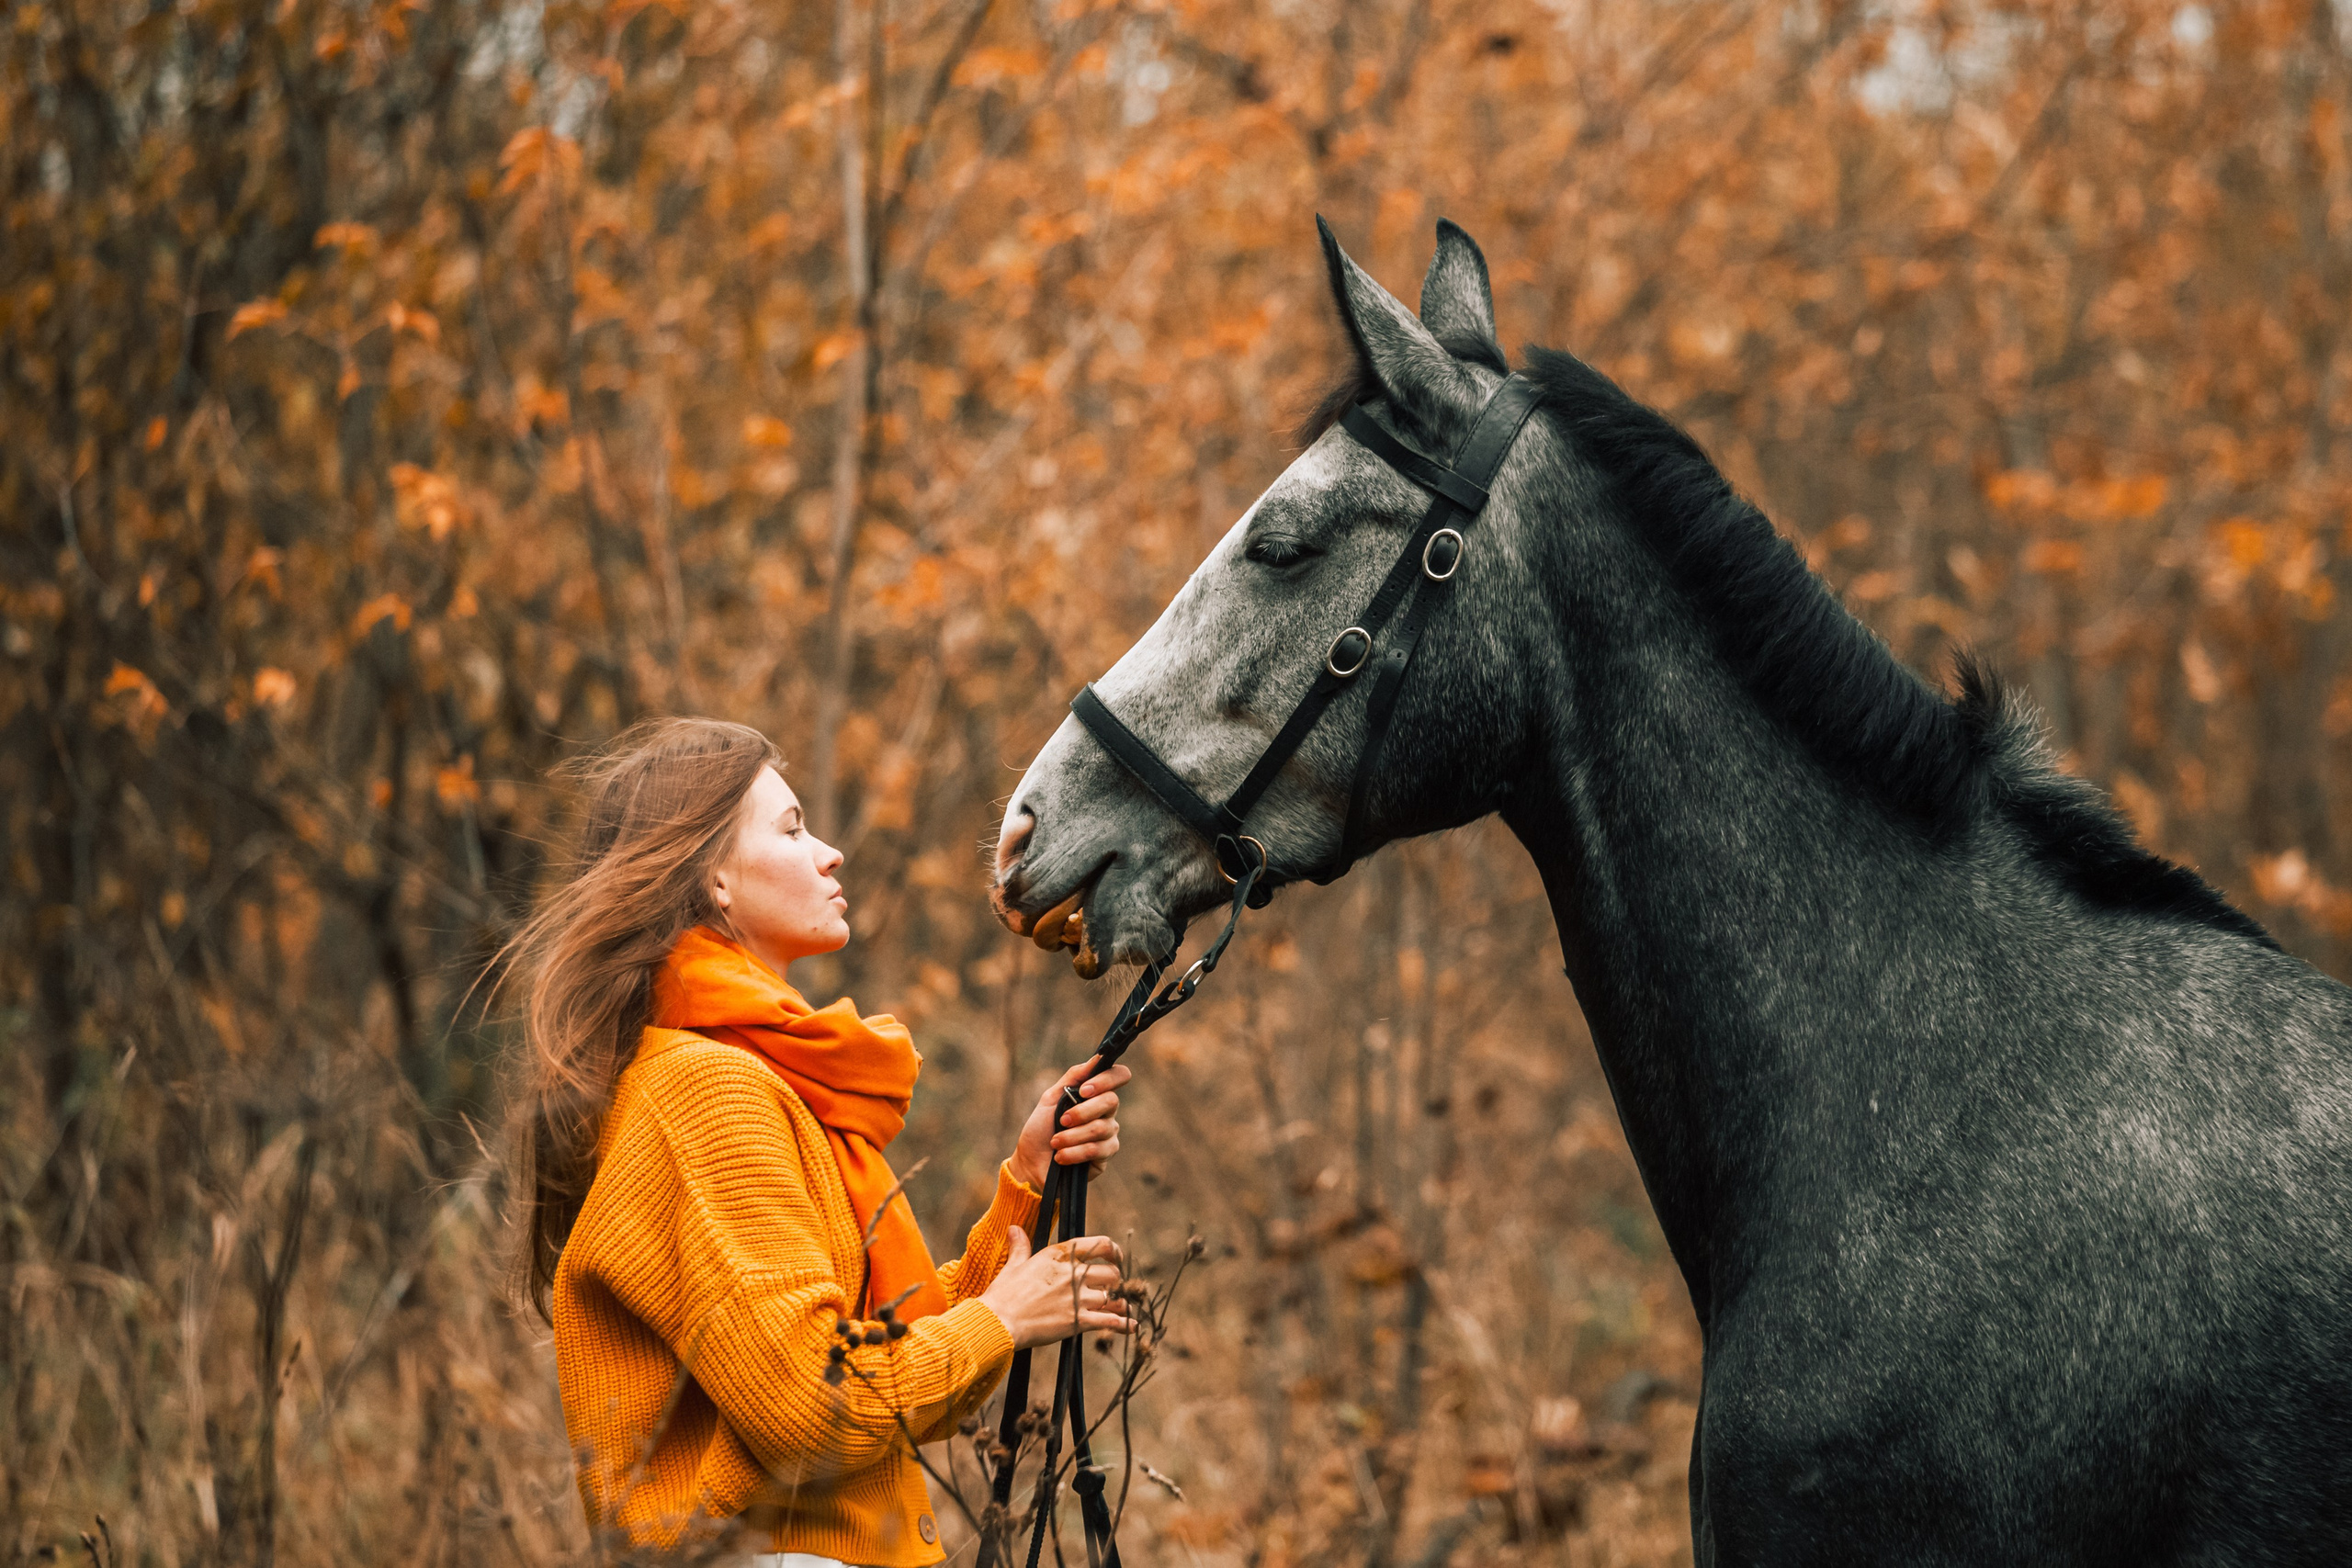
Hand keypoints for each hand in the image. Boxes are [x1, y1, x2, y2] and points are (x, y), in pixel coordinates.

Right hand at [978, 1226, 1131, 1350]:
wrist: (999, 1322)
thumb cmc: (1003, 1294)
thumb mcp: (1013, 1265)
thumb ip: (1020, 1247)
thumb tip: (1015, 1228)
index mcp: (1059, 1256)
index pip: (1099, 1244)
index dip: (1113, 1250)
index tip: (1115, 1256)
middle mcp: (1073, 1274)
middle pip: (1111, 1273)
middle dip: (1112, 1280)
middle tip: (1108, 1287)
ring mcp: (1078, 1298)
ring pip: (1113, 1297)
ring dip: (1117, 1303)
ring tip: (1117, 1306)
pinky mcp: (1078, 1322)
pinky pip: (1111, 1322)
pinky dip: (1124, 1325)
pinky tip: (1131, 1326)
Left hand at [1010, 1055, 1129, 1190]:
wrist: (1031, 1163)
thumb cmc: (1040, 1129)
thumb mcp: (1051, 1098)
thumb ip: (1073, 1076)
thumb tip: (1097, 1058)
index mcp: (1095, 1094)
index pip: (1119, 1076)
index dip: (1107, 1079)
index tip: (1084, 1090)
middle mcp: (1106, 1113)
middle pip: (1111, 1102)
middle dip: (1081, 1111)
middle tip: (1061, 1120)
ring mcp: (1108, 1135)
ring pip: (1101, 1128)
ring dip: (1071, 1135)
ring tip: (1055, 1143)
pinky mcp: (1105, 1157)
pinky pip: (1096, 1150)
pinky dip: (1074, 1152)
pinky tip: (1060, 1157)